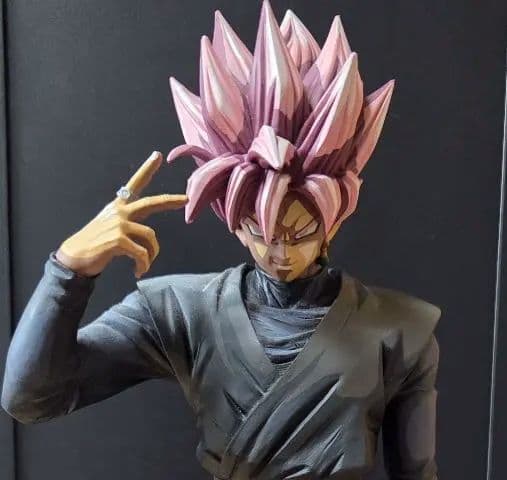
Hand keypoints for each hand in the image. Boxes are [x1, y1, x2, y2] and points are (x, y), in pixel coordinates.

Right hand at [56, 151, 186, 277]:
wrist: (74, 258)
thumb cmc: (95, 245)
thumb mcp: (111, 228)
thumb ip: (130, 225)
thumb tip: (149, 236)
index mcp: (118, 207)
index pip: (134, 184)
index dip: (146, 170)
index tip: (157, 156)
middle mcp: (119, 212)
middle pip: (150, 203)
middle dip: (169, 200)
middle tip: (185, 199)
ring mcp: (119, 224)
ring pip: (150, 236)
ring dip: (151, 254)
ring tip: (143, 266)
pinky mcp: (118, 239)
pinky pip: (142, 253)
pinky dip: (143, 264)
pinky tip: (138, 271)